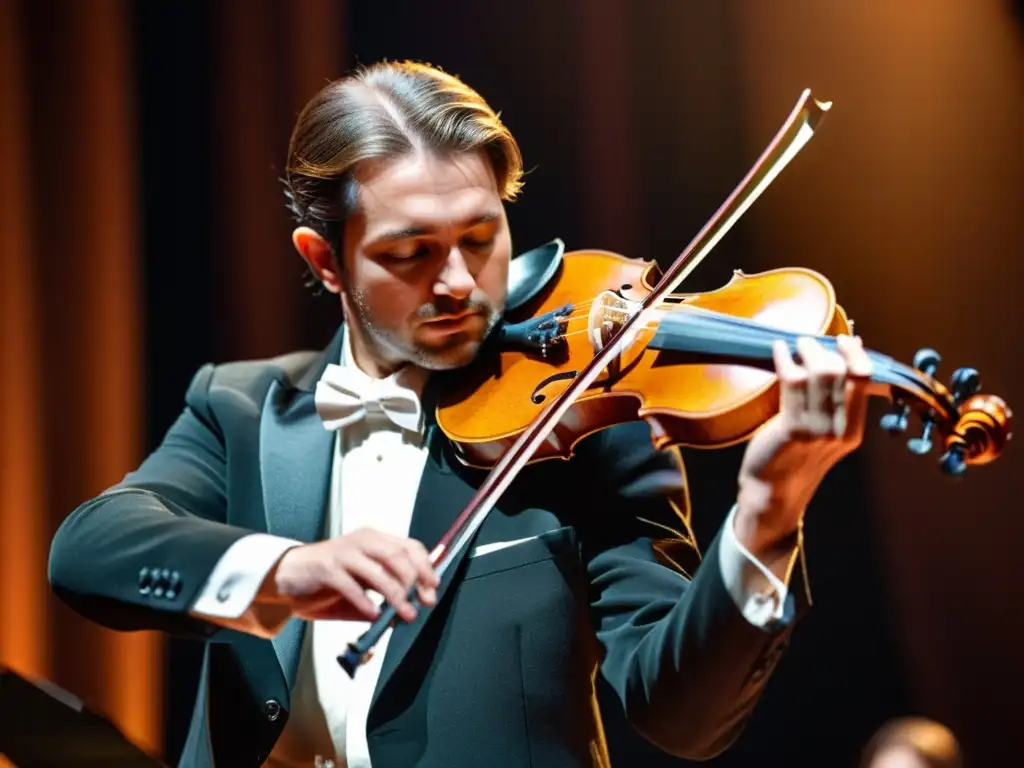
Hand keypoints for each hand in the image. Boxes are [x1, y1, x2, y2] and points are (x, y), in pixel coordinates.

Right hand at [264, 528, 439, 622]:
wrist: (288, 577)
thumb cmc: (328, 581)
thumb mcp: (362, 584)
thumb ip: (384, 592)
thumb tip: (409, 609)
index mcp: (374, 540)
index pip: (409, 547)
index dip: (425, 567)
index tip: (432, 588)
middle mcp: (362, 541)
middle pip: (398, 555)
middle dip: (415, 581)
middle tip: (422, 603)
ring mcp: (343, 553)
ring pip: (378, 569)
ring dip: (396, 594)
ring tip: (404, 613)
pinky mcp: (326, 568)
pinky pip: (351, 585)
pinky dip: (365, 601)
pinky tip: (373, 614)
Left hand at [735, 335, 872, 555]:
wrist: (773, 491)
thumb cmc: (796, 455)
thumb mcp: (826, 430)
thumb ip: (837, 398)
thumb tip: (848, 351)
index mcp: (853, 430)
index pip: (865, 380)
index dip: (855, 354)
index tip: (843, 339)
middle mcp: (839, 430)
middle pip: (841, 372)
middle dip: (823, 349)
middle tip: (808, 342)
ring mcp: (817, 430)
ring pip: (818, 373)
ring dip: (805, 351)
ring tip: (795, 344)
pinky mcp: (792, 429)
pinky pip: (791, 381)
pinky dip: (784, 359)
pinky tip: (778, 350)